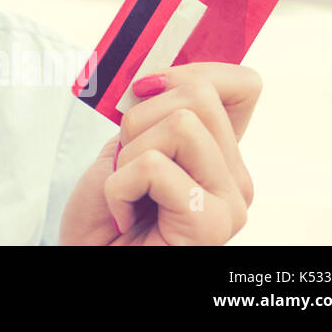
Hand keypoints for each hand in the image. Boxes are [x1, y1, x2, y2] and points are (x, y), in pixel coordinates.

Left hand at [59, 62, 260, 244]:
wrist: (89, 260)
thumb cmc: (103, 215)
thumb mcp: (126, 147)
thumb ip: (151, 112)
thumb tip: (153, 72)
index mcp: (220, 155)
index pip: (243, 85)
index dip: (189, 71)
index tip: (145, 91)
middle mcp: (236, 179)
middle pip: (200, 95)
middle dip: (141, 118)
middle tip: (127, 163)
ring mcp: (229, 205)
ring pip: (181, 125)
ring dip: (130, 154)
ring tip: (127, 190)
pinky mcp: (210, 226)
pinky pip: (154, 167)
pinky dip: (119, 186)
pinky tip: (122, 215)